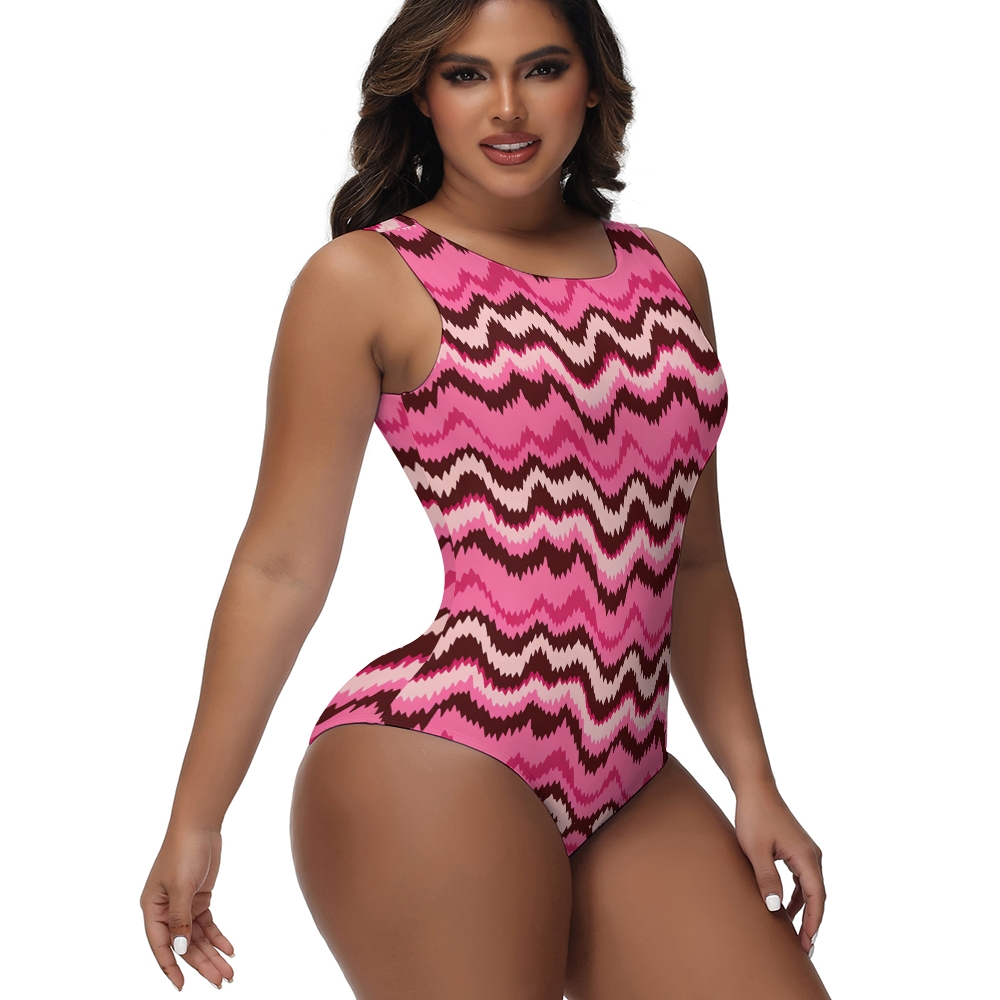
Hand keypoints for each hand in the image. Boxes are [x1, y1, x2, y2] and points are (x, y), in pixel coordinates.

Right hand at [140, 827, 234, 989]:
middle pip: (184, 945)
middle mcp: (166, 911)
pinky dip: (218, 937)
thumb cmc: (184, 851)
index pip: (161, 945)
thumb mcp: (181, 887)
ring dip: (213, 954)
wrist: (199, 825)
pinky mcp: (198, 898)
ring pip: (197, 937)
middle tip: (221, 981)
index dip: (171, 967)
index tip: (182, 986)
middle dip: (202, 964)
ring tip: (229, 972)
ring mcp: (183, 905)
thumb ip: (180, 919)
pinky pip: (207, 924)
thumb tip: (181, 949)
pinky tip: (229, 949)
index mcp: (152, 909)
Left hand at [734, 785, 824, 954]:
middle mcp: (812, 855)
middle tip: (804, 949)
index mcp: (806, 857)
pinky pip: (803, 879)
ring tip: (797, 934)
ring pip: (811, 888)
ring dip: (806, 910)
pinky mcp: (797, 849)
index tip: (807, 944)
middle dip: (812, 923)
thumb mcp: (756, 850)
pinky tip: (787, 908)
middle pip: (818, 896)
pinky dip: (799, 896)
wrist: (755, 788)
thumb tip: (775, 908)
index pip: (816, 898)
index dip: (813, 923)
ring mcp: (806, 851)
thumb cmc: (754, 816)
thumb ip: (766, 878)